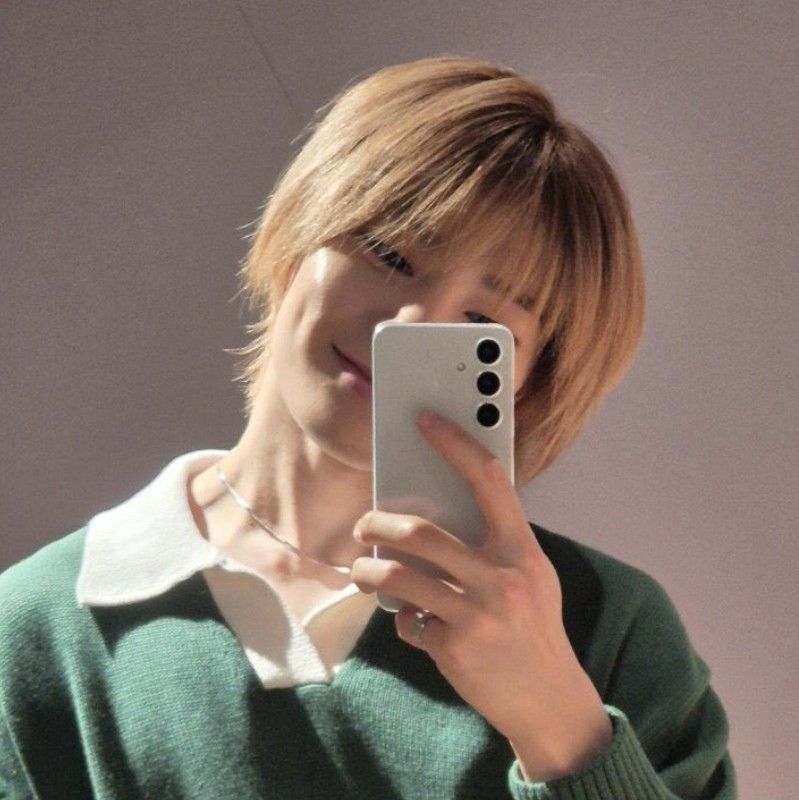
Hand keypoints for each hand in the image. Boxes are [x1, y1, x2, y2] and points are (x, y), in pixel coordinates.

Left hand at [350, 410, 611, 781]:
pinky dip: (403, 618)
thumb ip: (493, 544)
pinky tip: (414, 622)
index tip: (426, 421)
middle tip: (363, 525)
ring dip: (368, 570)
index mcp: (522, 550)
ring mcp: (476, 614)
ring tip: (361, 570)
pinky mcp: (453, 648)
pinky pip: (407, 621)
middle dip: (378, 524)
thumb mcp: (531, 576)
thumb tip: (436, 510)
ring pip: (397, 575)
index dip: (455, 443)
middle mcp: (501, 577)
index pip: (488, 479)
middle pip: (421, 531)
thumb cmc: (534, 627)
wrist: (550, 702)